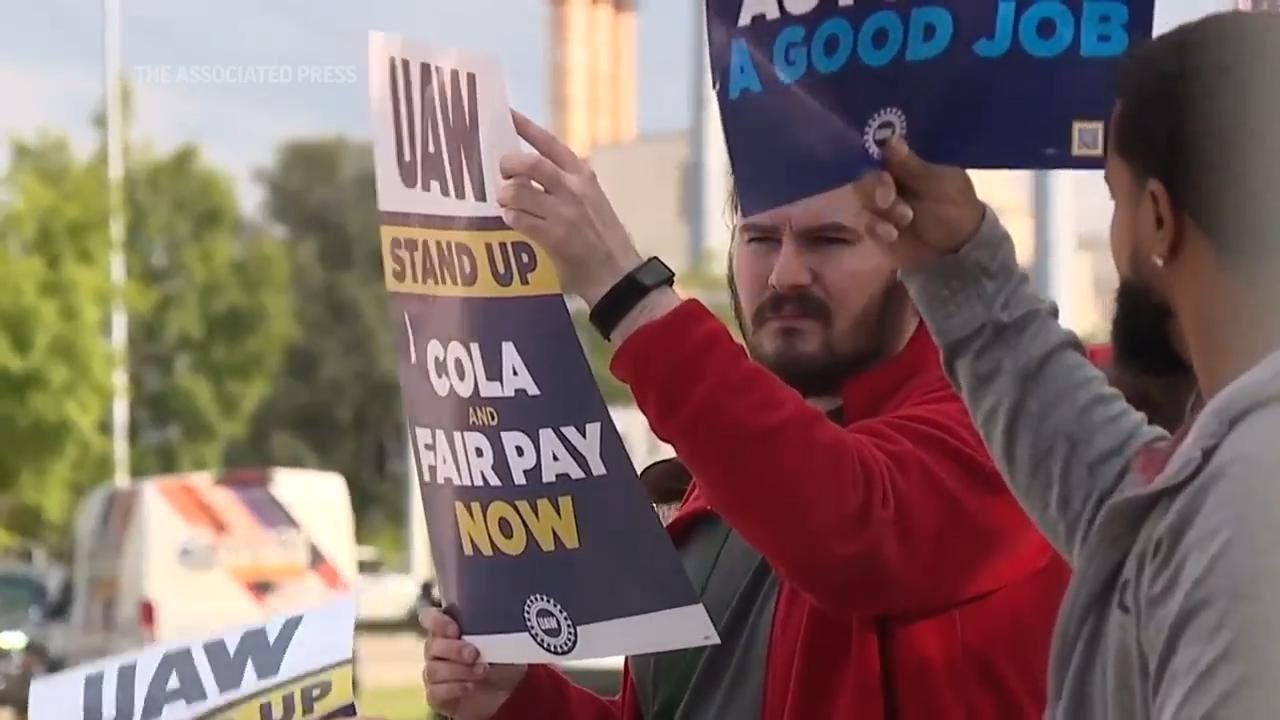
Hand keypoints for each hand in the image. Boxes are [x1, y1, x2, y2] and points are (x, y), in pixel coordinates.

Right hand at [421, 608, 527, 719]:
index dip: (437, 622)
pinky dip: (454, 688)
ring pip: (433, 670)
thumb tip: (498, 617)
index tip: (455, 630)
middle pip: (432, 646)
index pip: (430, 618)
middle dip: (453, 650)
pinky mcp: (437, 696)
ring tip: (482, 671)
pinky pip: (436, 692)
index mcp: (448, 629)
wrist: (508, 691)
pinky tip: (470, 687)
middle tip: (474, 654)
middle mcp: (437, 650)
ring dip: (459, 670)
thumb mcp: (502, 641)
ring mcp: (435, 673)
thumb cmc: (502, 659)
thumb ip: (491, 629)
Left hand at [498, 111, 643, 306]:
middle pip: (531, 163)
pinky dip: (511, 218)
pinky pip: (520, 220)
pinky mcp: (555, 236)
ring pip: (519, 192)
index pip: (550, 143)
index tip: (506, 113)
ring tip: (506, 202)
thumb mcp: (592, 198)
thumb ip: (567, 182)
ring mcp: (565, 212)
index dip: (525, 127)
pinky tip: (512, 220)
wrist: (617, 273)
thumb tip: (529, 172)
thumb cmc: (602, 236)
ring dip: (506, 196)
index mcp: (583, 174)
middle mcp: (574, 188)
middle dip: (509, 165)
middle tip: (502, 173)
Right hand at [860, 136, 985, 270]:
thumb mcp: (939, 185)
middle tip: (888, 200)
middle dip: (877, 189)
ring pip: (862, 202)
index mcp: (904, 164)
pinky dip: (875, 228)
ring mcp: (880, 206)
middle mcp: (887, 182)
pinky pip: (864, 225)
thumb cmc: (955, 207)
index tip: (885, 173)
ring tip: (902, 221)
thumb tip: (890, 139)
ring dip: (878, 211)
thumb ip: (912, 167)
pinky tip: (891, 235)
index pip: (879, 154)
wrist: (961, 245)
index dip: (875, 159)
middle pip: (866, 178)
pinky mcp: (876, 228)